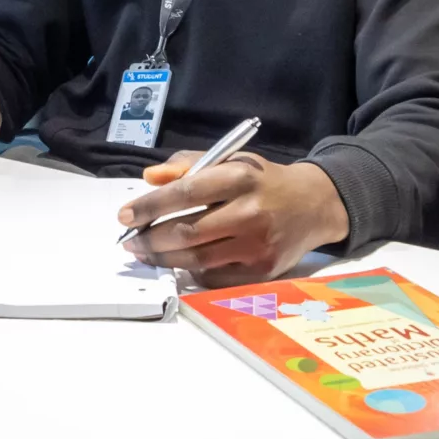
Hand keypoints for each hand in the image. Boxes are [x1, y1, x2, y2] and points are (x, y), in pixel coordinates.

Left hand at [114, 154, 351, 286]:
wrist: (314, 205)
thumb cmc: (262, 181)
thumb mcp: (230, 160)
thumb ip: (187, 165)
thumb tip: (150, 178)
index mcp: (240, 177)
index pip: (186, 193)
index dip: (150, 206)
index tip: (124, 215)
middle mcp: (251, 212)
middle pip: (188, 232)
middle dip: (150, 239)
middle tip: (129, 241)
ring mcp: (258, 245)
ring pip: (197, 259)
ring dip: (164, 259)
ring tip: (145, 253)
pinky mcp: (263, 270)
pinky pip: (215, 277)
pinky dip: (192, 272)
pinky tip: (180, 263)